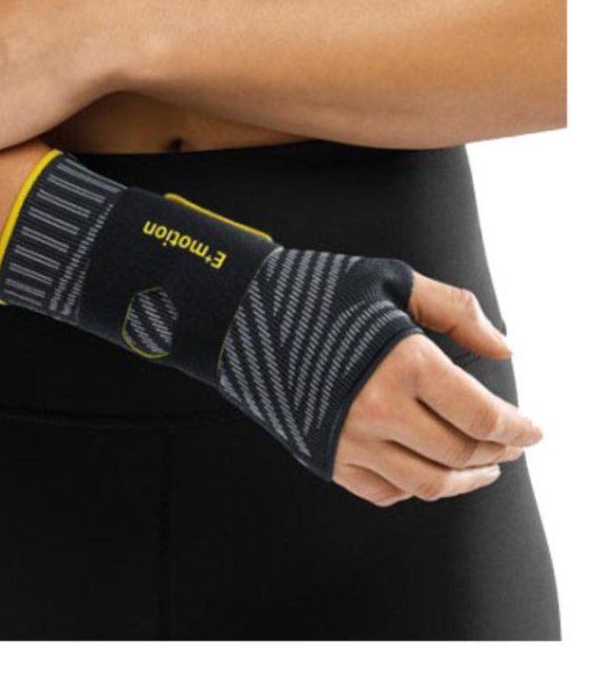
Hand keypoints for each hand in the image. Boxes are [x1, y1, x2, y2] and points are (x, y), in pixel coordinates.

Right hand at [333, 273, 540, 505]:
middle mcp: (378, 411)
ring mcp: (348, 441)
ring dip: (464, 480)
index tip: (532, 430)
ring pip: (427, 483)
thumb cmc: (313, 290)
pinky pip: (383, 491)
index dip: (518, 429)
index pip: (482, 416)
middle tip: (509, 443)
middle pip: (461, 454)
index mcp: (403, 364)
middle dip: (497, 452)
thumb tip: (502, 348)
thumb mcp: (390, 280)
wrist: (238, 314)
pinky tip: (425, 469)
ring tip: (480, 467)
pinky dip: (414, 487)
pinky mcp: (324, 457)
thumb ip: (455, 309)